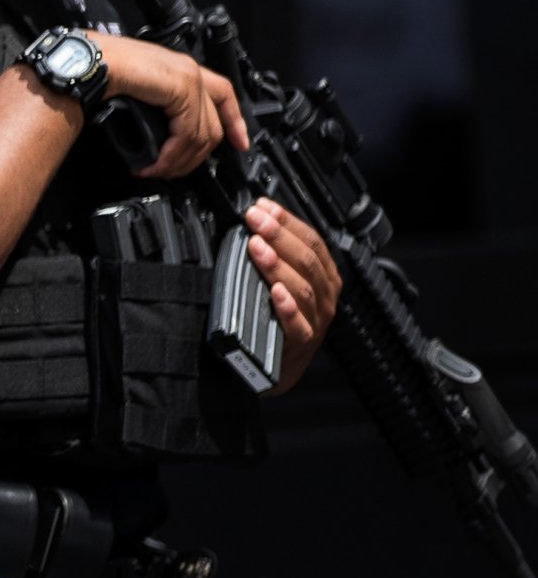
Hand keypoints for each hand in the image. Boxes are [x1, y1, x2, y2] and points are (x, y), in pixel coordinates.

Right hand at [93, 35, 246, 178]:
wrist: (86, 63)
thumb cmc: (98, 70)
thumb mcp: (136, 91)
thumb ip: (155, 106)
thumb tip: (157, 137)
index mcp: (181, 69)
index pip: (224, 95)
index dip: (235, 123)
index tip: (240, 144)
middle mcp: (189, 71)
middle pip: (214, 125)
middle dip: (196, 157)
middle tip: (171, 172)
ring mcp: (188, 78)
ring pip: (203, 134)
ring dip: (180, 161)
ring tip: (156, 172)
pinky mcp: (181, 88)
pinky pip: (188, 133)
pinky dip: (172, 155)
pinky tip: (156, 164)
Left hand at [244, 198, 340, 392]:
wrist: (269, 371)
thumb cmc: (274, 322)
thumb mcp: (280, 285)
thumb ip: (273, 258)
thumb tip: (253, 224)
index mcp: (322, 278)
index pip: (312, 241)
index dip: (288, 221)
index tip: (262, 206)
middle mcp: (324, 297)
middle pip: (308, 260)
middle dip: (280, 235)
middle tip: (254, 218)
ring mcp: (315, 321)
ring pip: (303, 288)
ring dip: (279, 265)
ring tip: (257, 248)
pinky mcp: (300, 345)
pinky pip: (297, 325)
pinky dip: (287, 307)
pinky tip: (274, 293)